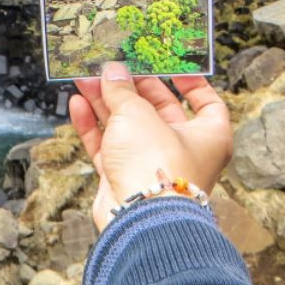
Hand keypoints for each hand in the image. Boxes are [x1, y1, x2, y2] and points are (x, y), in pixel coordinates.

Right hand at [69, 61, 232, 231]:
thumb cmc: (155, 164)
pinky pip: (106, 145)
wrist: (138, 217)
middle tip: (111, 68)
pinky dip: (92, 126)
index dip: (191, 82)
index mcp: (208, 135)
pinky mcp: (123, 177)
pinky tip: (77, 104)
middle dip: (131, 88)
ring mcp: (151, 164)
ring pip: (126, 126)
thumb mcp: (138, 113)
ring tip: (84, 79)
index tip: (171, 66)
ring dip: (105, 102)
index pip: (206, 102)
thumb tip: (112, 71)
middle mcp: (182, 150)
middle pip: (157, 110)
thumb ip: (122, 90)